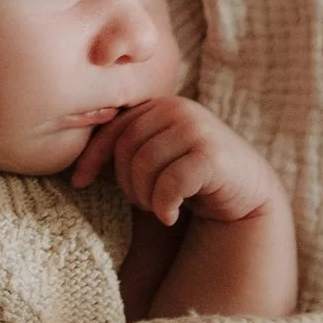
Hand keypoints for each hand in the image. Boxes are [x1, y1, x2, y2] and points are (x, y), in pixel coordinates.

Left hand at [72, 93, 283, 229]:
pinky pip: (169, 183)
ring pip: (145, 166)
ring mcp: (197, 129)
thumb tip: (77, 162)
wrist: (245, 194)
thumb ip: (126, 150)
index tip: (80, 182)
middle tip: (143, 203)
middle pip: (126, 149)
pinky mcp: (212, 155)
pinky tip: (171, 215)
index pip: (114, 128)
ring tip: (159, 207)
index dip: (92, 157)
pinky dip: (164, 206)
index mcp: (160, 106)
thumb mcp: (155, 159)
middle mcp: (178, 109)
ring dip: (145, 197)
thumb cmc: (192, 179)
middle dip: (126, 183)